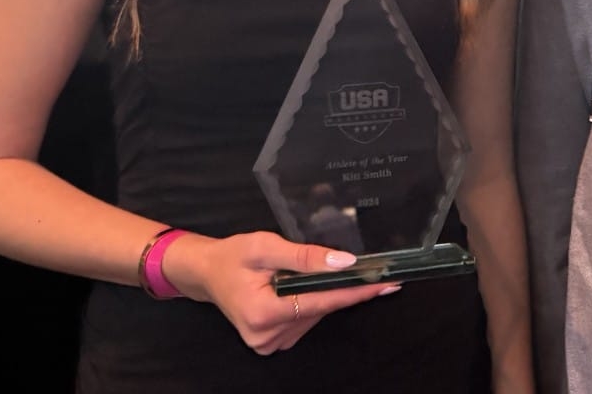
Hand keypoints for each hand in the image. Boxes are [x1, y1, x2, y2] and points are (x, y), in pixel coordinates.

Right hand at [160, 231, 397, 354]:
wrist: (206, 273)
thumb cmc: (232, 256)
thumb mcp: (264, 246)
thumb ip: (304, 256)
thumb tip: (345, 263)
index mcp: (263, 313)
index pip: (321, 302)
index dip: (355, 292)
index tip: (385, 284)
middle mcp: (267, 336)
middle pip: (320, 309)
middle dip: (338, 287)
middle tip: (356, 267)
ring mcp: (269, 343)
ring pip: (315, 315)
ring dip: (320, 293)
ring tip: (305, 273)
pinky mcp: (271, 343)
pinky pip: (305, 320)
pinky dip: (310, 302)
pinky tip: (298, 288)